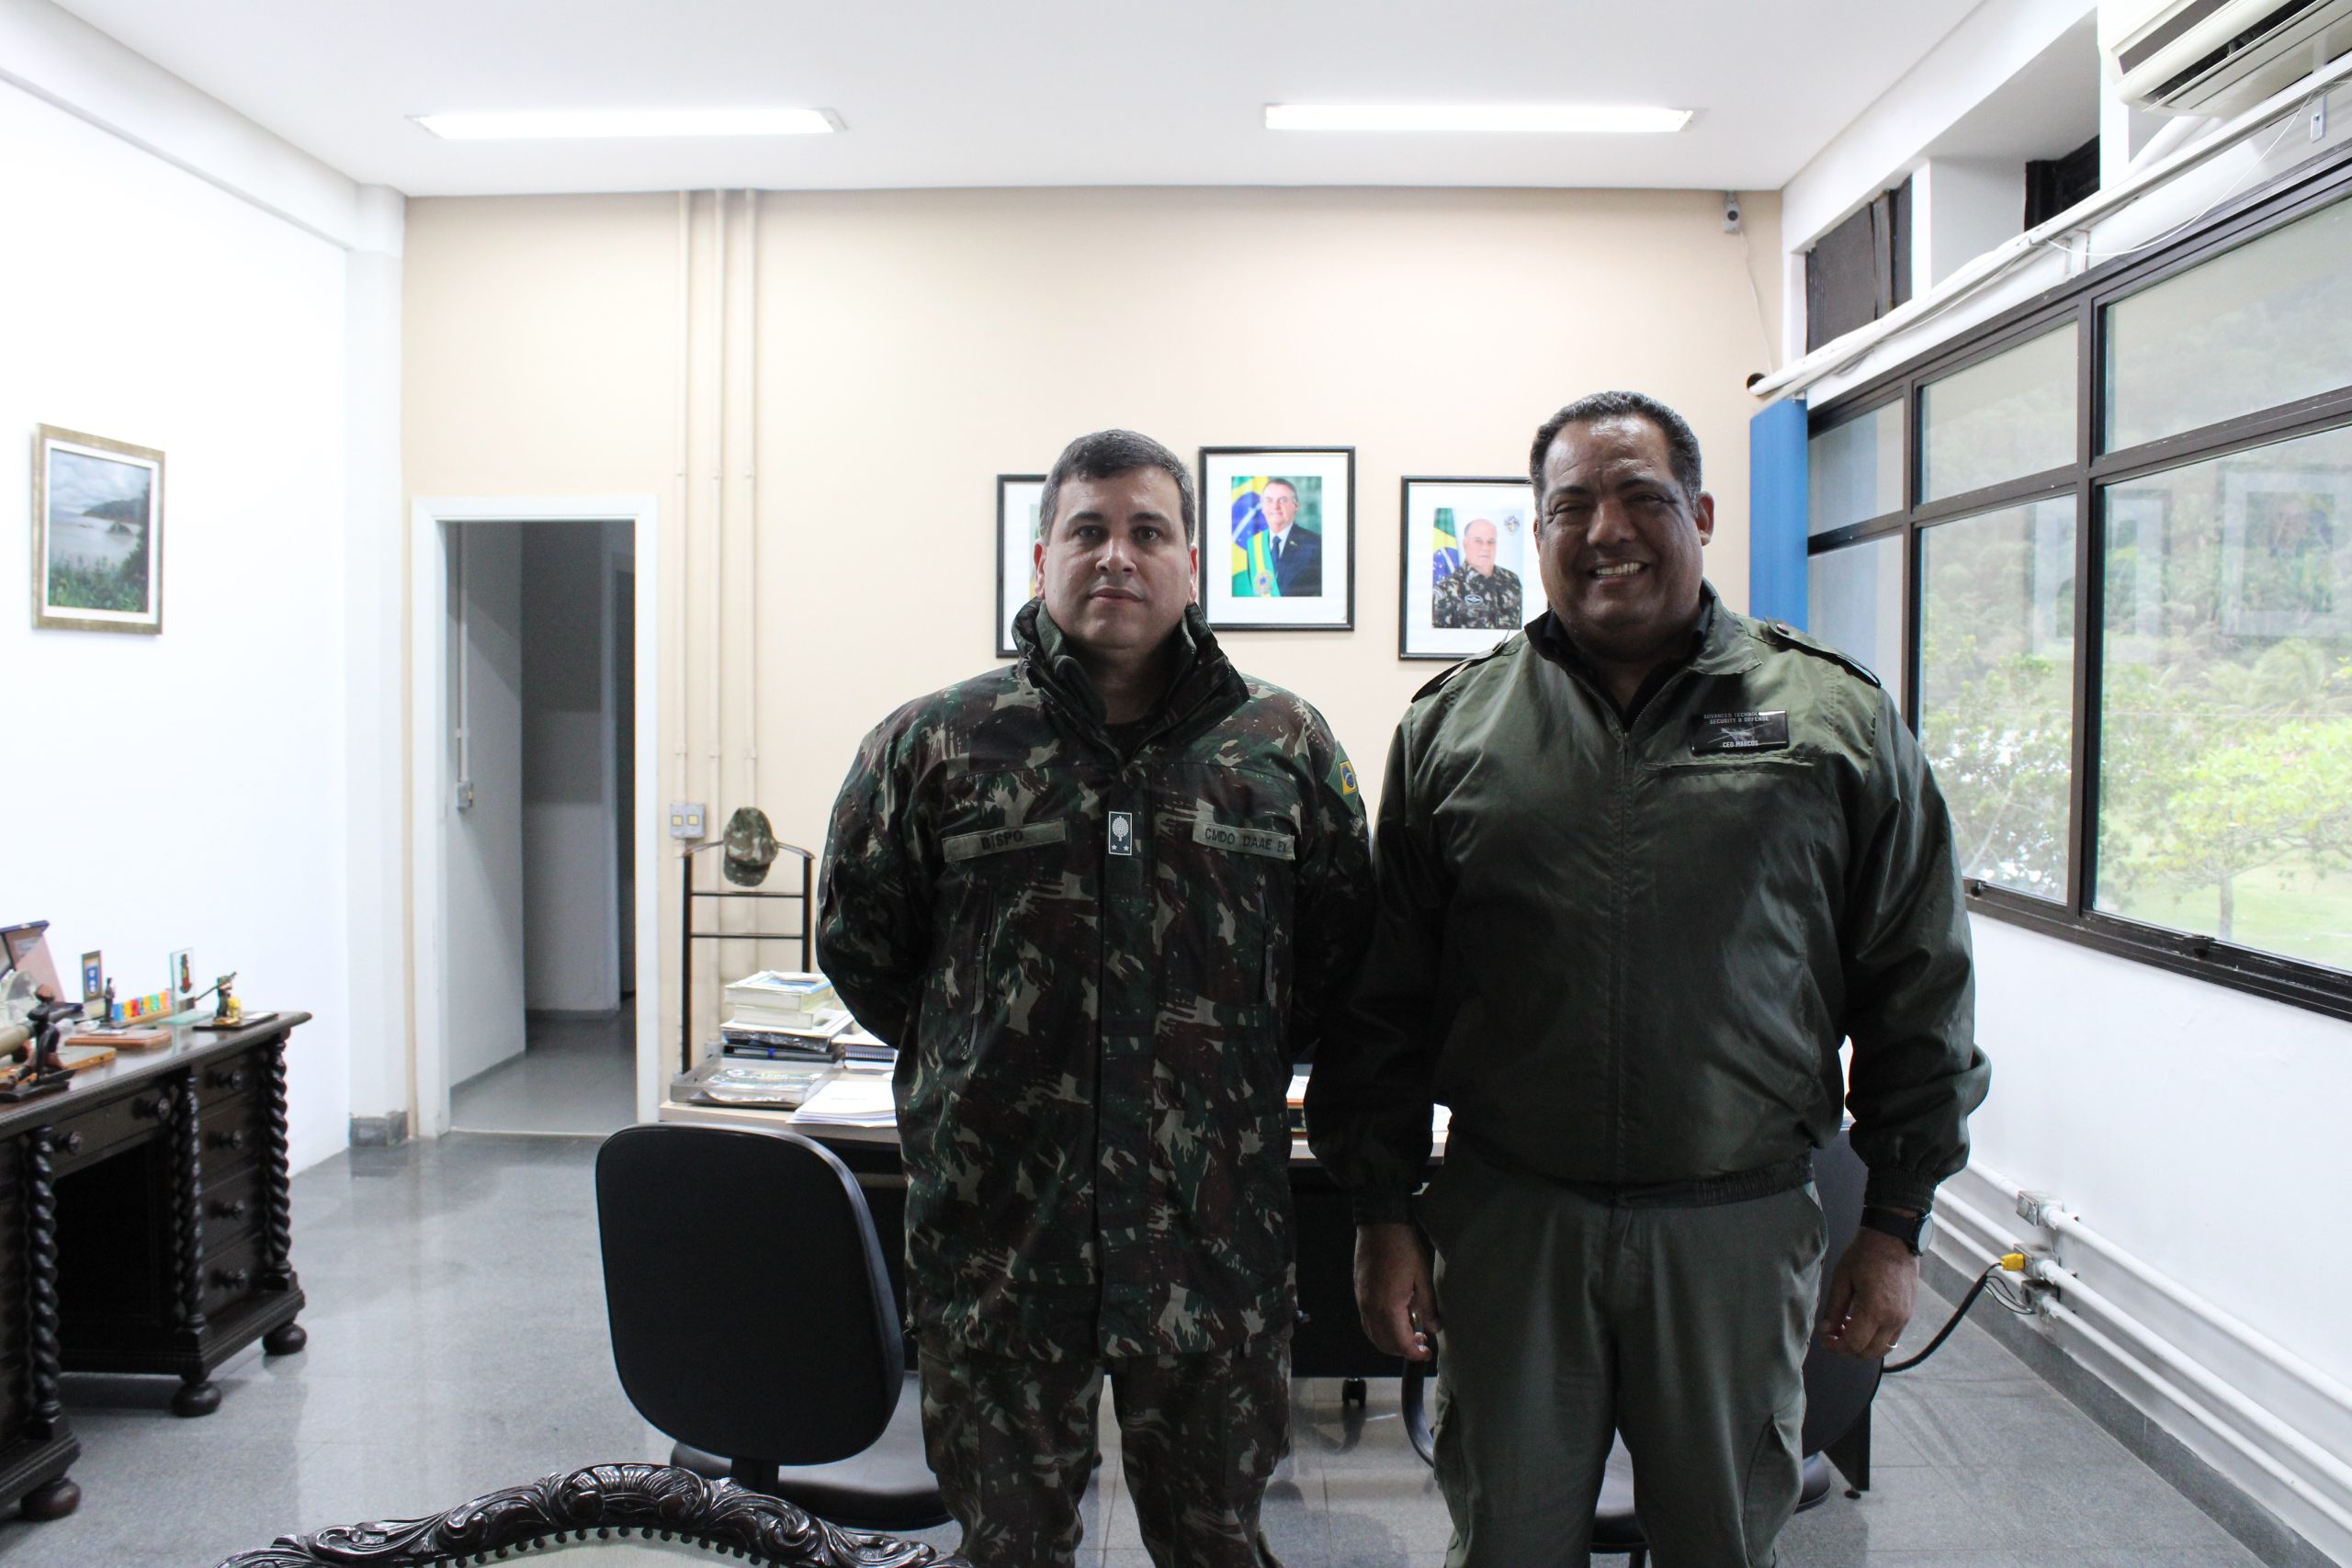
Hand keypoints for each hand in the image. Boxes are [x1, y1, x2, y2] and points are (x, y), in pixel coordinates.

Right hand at [1354, 1222, 1437, 1360]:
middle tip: (1422, 1343)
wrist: (1380, 1226)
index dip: (1415, 1353)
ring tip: (1410, 1332)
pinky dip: (1381, 1330)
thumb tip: (1434, 1328)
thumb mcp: (1422, 1277)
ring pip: (1373, 1335)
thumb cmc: (1402, 1248)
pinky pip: (1367, 1323)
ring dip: (1391, 1341)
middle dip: (1404, 1350)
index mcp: (1388, 1306)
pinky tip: (1396, 1321)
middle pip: (1385, 1344)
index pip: (1400, 1343)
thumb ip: (1428, 1306)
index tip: (1427, 1353)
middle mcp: (1371, 1308)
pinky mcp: (1360, 1295)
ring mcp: (1363, 1302)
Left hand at [1819, 1227, 1918, 1358]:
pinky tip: (1863, 1324)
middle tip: (1833, 1334)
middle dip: (1848, 1349)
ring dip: (1863, 1346)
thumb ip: (1834, 1308)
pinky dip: (1876, 1340)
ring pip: (1882, 1349)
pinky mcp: (1908, 1315)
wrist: (1894, 1239)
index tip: (1825, 1339)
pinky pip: (1892, 1339)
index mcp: (1875, 1309)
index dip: (1836, 1346)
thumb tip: (1826, 1331)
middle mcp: (1893, 1319)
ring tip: (1847, 1327)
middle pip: (1869, 1352)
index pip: (1854, 1344)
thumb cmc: (1865, 1255)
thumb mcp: (1842, 1278)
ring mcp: (1904, 1318)